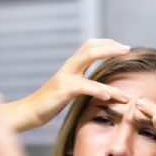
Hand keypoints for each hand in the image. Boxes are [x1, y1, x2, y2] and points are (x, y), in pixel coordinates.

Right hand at [15, 39, 132, 128]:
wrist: (28, 112)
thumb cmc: (47, 104)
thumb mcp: (65, 90)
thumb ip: (79, 83)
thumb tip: (94, 85)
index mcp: (70, 67)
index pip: (89, 46)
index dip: (106, 43)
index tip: (122, 47)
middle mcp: (67, 68)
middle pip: (90, 48)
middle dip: (111, 47)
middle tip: (127, 49)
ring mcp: (65, 78)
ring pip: (91, 68)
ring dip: (112, 76)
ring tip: (126, 92)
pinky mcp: (63, 90)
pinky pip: (85, 87)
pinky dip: (98, 91)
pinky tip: (109, 96)